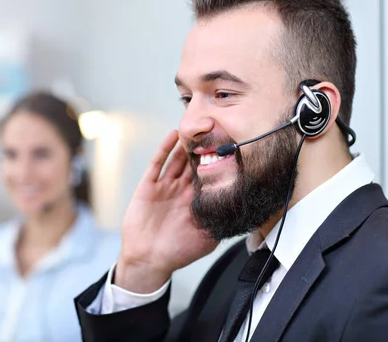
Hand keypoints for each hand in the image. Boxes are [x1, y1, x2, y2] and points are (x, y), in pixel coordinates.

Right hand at [114, 130, 218, 292]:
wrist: (148, 260)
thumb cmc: (176, 252)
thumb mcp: (206, 241)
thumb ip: (221, 225)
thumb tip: (239, 213)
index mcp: (196, 202)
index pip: (210, 178)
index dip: (219, 164)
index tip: (231, 149)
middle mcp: (182, 191)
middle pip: (194, 164)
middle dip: (204, 149)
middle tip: (215, 130)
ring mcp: (165, 186)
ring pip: (177, 160)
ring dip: (186, 144)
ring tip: (196, 128)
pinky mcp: (149, 186)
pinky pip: (157, 164)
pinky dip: (164, 148)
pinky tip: (172, 135)